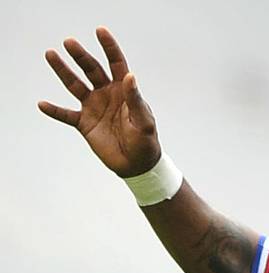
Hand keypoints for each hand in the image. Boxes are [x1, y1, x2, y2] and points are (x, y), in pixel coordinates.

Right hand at [39, 27, 160, 177]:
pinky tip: (42, 104)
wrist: (137, 164)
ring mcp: (94, 107)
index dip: (109, 47)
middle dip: (81, 55)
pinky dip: (54, 110)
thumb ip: (136, 99)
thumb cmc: (146, 141)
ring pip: (75, 85)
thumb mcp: (144, 121)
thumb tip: (130, 76)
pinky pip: (65, 114)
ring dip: (63, 71)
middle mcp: (107, 94)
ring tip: (51, 55)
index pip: (116, 63)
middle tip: (69, 42)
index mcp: (124, 90)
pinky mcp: (84, 123)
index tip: (100, 31)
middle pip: (92, 69)